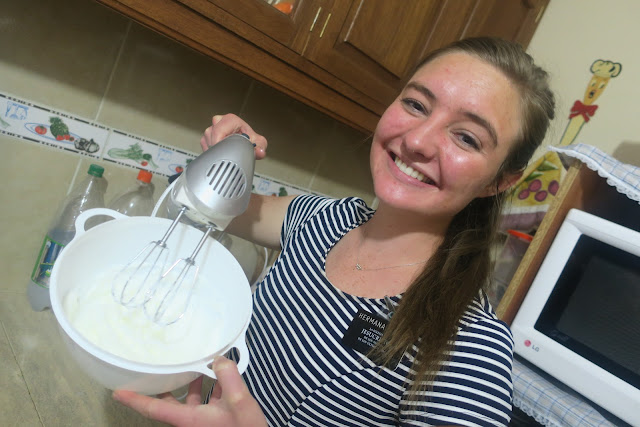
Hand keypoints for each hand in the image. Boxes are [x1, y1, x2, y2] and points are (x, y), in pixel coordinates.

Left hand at [113, 357, 266, 426]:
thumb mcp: (239, 401)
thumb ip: (228, 376)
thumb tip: (219, 358)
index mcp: (188, 419)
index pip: (153, 409)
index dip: (134, 399)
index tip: (117, 392)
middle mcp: (190, 421)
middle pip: (168, 402)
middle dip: (162, 385)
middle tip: (156, 367)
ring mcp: (202, 422)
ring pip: (187, 401)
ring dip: (189, 383)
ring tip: (194, 364)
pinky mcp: (215, 420)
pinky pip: (205, 402)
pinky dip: (209, 388)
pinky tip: (220, 376)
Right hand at [200, 114, 267, 158]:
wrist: (244, 141)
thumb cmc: (250, 139)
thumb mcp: (258, 142)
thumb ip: (260, 147)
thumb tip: (260, 152)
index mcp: (230, 120)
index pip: (219, 130)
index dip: (221, 142)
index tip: (225, 151)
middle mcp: (219, 122)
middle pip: (211, 136)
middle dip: (219, 147)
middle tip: (228, 153)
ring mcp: (211, 130)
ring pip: (207, 142)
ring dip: (215, 150)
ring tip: (226, 153)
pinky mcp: (206, 138)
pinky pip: (204, 147)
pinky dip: (212, 153)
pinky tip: (220, 154)